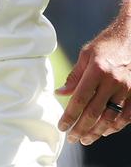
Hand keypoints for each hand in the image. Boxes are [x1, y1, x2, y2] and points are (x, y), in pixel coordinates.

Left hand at [57, 20, 130, 145]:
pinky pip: (127, 115)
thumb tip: (60, 94)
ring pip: (111, 117)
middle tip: (72, 138)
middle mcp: (113, 81)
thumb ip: (74, 77)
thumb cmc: (105, 45)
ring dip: (98, 131)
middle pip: (95, 112)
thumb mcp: (85, 55)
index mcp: (97, 70)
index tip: (62, 126)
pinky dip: (116, 126)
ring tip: (86, 139)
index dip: (70, 115)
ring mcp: (127, 88)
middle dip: (82, 128)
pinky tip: (106, 131)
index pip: (80, 99)